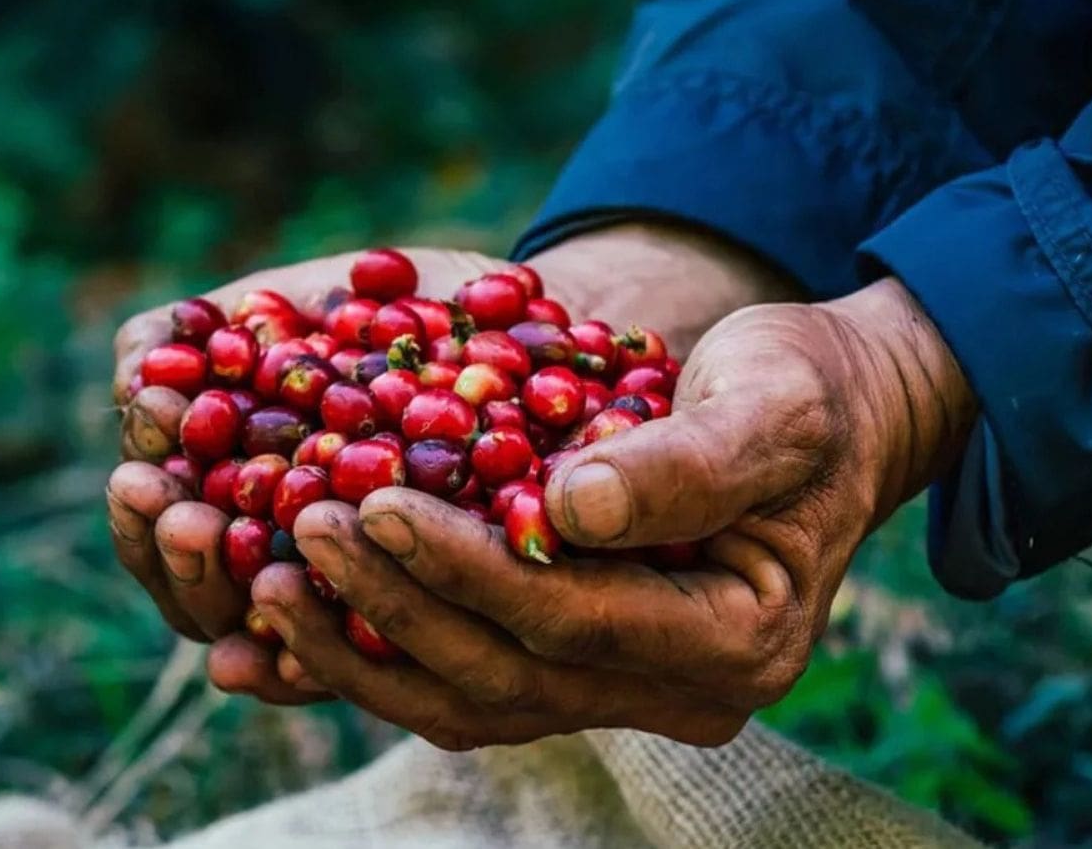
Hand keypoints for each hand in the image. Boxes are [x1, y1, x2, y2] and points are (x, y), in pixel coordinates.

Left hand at [106, 224, 797, 703]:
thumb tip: (571, 506)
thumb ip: (691, 461)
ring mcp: (621, 687)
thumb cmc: (807, 392)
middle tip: (302, 532)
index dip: (469, 567)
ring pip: (469, 698)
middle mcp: (678, 690)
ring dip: (362, 648)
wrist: (825, 415)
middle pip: (506, 675)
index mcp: (736, 639)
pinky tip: (291, 612)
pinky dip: (377, 650)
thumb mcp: (774, 404)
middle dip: (394, 607)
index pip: (574, 619)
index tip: (376, 501)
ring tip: (267, 580)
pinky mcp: (572, 660)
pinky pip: (461, 676)